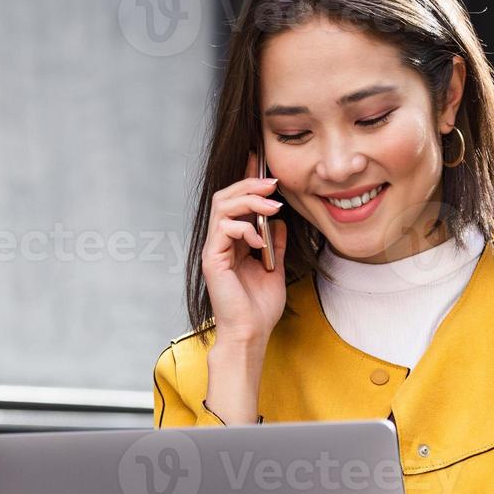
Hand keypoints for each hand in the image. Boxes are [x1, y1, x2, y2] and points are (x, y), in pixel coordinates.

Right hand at [200, 150, 288, 345]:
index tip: (260, 160)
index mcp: (233, 242)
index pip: (236, 202)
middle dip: (250, 184)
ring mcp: (214, 249)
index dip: (247, 179)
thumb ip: (275, 244)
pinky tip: (260, 240)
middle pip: (226, 197)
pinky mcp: (212, 259)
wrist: (250, 333)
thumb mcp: (275, 268)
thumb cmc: (259, 308)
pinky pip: (224, 229)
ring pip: (222, 207)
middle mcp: (220, 242)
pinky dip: (244, 228)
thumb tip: (281, 221)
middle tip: (273, 183)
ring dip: (249, 200)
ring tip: (272, 205)